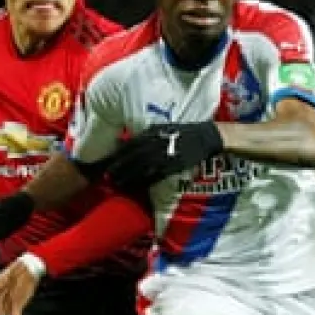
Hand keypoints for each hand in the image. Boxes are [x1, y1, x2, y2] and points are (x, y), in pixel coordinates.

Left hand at [105, 122, 223, 191]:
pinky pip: (155, 175)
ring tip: (118, 183)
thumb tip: (130, 140)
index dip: (119, 154)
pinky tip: (136, 186)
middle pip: (133, 157)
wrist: (205, 136)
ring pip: (142, 167)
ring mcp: (165, 155)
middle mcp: (157, 143)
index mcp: (154, 132)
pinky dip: (144, 181)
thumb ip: (148, 134)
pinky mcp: (173, 166)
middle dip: (120, 167)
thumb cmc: (184, 131)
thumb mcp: (164, 128)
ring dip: (128, 176)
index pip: (131, 144)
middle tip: (108, 176)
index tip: (109, 161)